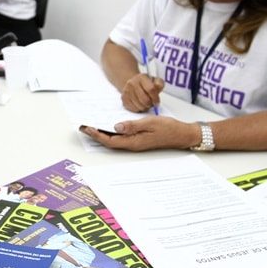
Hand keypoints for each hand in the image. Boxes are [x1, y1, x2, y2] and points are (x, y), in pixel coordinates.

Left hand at [80, 116, 197, 150]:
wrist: (182, 134)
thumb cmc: (168, 128)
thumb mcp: (149, 123)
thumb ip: (132, 125)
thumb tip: (116, 127)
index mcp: (134, 142)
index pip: (110, 140)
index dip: (97, 134)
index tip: (87, 128)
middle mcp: (132, 145)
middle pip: (109, 142)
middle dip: (95, 135)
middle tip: (84, 127)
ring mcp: (135, 143)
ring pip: (114, 140)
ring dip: (102, 134)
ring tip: (92, 127)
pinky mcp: (138, 140)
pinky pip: (121, 138)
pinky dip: (112, 133)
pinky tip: (108, 127)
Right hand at [120, 73, 163, 112]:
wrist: (133, 83)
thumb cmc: (145, 84)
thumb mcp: (155, 80)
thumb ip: (159, 84)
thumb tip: (158, 88)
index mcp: (141, 77)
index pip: (151, 89)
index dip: (156, 98)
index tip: (157, 102)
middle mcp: (132, 83)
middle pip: (145, 100)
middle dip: (150, 104)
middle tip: (152, 104)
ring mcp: (127, 91)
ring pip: (139, 105)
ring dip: (145, 107)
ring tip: (146, 104)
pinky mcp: (124, 98)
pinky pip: (133, 108)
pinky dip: (139, 109)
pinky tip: (140, 105)